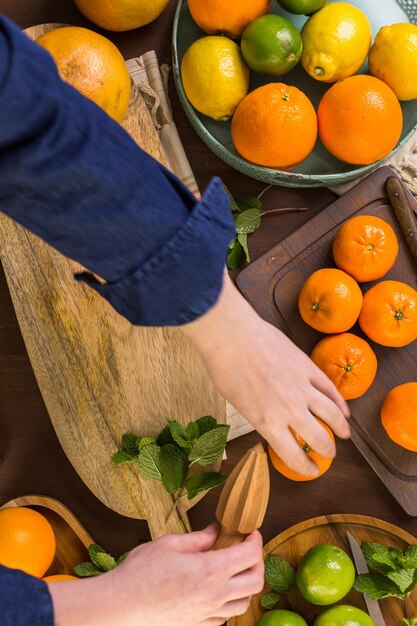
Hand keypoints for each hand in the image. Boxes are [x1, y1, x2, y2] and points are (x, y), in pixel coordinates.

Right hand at [48, 525, 263, 625]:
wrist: (121, 604)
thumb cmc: (142, 570)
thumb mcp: (170, 543)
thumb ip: (199, 538)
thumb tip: (216, 531)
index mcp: (211, 570)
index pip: (250, 555)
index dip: (255, 540)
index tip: (250, 532)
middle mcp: (215, 594)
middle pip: (256, 581)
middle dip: (257, 562)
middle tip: (247, 549)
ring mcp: (208, 613)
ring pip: (245, 602)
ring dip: (246, 584)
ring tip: (235, 570)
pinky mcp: (198, 624)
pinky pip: (226, 616)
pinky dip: (230, 602)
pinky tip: (219, 590)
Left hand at [182, 274, 350, 476]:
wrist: (232, 336)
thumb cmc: (224, 368)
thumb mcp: (237, 403)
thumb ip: (259, 414)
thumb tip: (270, 418)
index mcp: (268, 422)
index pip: (293, 455)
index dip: (306, 468)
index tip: (312, 470)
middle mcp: (289, 409)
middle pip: (318, 437)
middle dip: (327, 450)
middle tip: (330, 453)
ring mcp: (302, 387)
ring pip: (331, 413)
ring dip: (341, 427)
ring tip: (344, 434)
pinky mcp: (307, 367)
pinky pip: (330, 388)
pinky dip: (340, 401)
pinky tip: (344, 409)